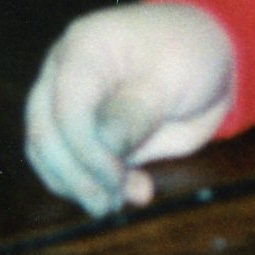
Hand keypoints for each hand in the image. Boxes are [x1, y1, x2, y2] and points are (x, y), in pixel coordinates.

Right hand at [24, 1, 237, 216]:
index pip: (66, 107)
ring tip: (121, 201)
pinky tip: (125, 194)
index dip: (85, 150)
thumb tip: (104, 146)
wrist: (208, 55)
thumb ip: (137, 112)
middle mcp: (63, 75)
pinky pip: (65, 165)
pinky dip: (89, 185)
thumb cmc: (190, 55)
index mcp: (83, 50)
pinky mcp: (80, 131)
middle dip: (77, 176)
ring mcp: (66, 103)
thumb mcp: (172, 79)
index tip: (115, 179)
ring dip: (80, 186)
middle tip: (110, 205)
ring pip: (48, 154)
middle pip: (46, 133)